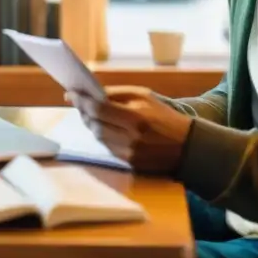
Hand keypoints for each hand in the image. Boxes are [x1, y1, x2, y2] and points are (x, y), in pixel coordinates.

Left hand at [65, 85, 194, 174]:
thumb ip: (118, 94)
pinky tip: (104, 128)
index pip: (98, 108)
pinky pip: (108, 148)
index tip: (70, 94)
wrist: (187, 145)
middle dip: (84, 113)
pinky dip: (103, 136)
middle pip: (95, 125)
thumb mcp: (144, 96)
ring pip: (99, 137)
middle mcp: (130, 137)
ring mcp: (129, 153)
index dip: (81, 101)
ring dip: (91, 125)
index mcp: (135, 116)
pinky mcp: (130, 164)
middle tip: (78, 103)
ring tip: (90, 114)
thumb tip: (91, 94)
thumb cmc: (164, 116)